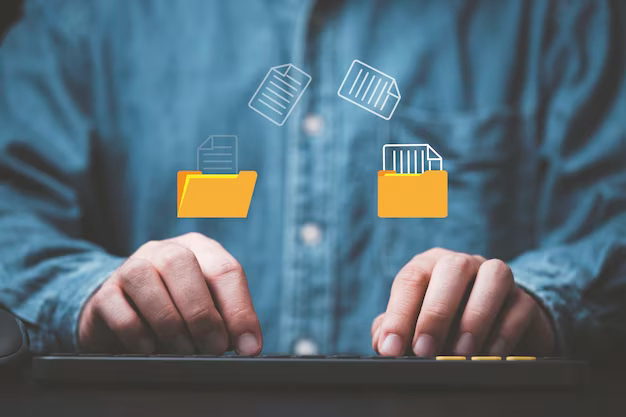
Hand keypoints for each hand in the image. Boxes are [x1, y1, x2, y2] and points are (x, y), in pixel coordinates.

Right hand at [79, 233, 261, 354]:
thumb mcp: (208, 309)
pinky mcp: (103, 294)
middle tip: (213, 349)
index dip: (240, 310)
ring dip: (170, 324)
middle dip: (202, 314)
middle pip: (182, 264)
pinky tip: (150, 349)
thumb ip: (229, 320)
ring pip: (147, 281)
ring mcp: (130, 267)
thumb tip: (248, 346)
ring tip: (183, 351)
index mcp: (199, 249)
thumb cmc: (178, 311)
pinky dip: (139, 336)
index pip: (225, 270)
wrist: (124, 314)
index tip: (248, 347)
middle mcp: (164, 250)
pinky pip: (121, 312)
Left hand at [371, 248, 555, 356]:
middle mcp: (463, 264)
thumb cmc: (444, 324)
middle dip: (435, 312)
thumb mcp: (414, 324)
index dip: (399, 314)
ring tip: (460, 352)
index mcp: (430, 265)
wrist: (494, 327)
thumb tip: (382, 341)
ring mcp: (496, 277)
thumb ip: (393, 328)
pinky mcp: (525, 299)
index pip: (411, 280)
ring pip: (493, 277)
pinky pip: (520, 306)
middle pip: (451, 269)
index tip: (391, 347)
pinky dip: (504, 332)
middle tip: (424, 350)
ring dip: (475, 316)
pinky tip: (489, 354)